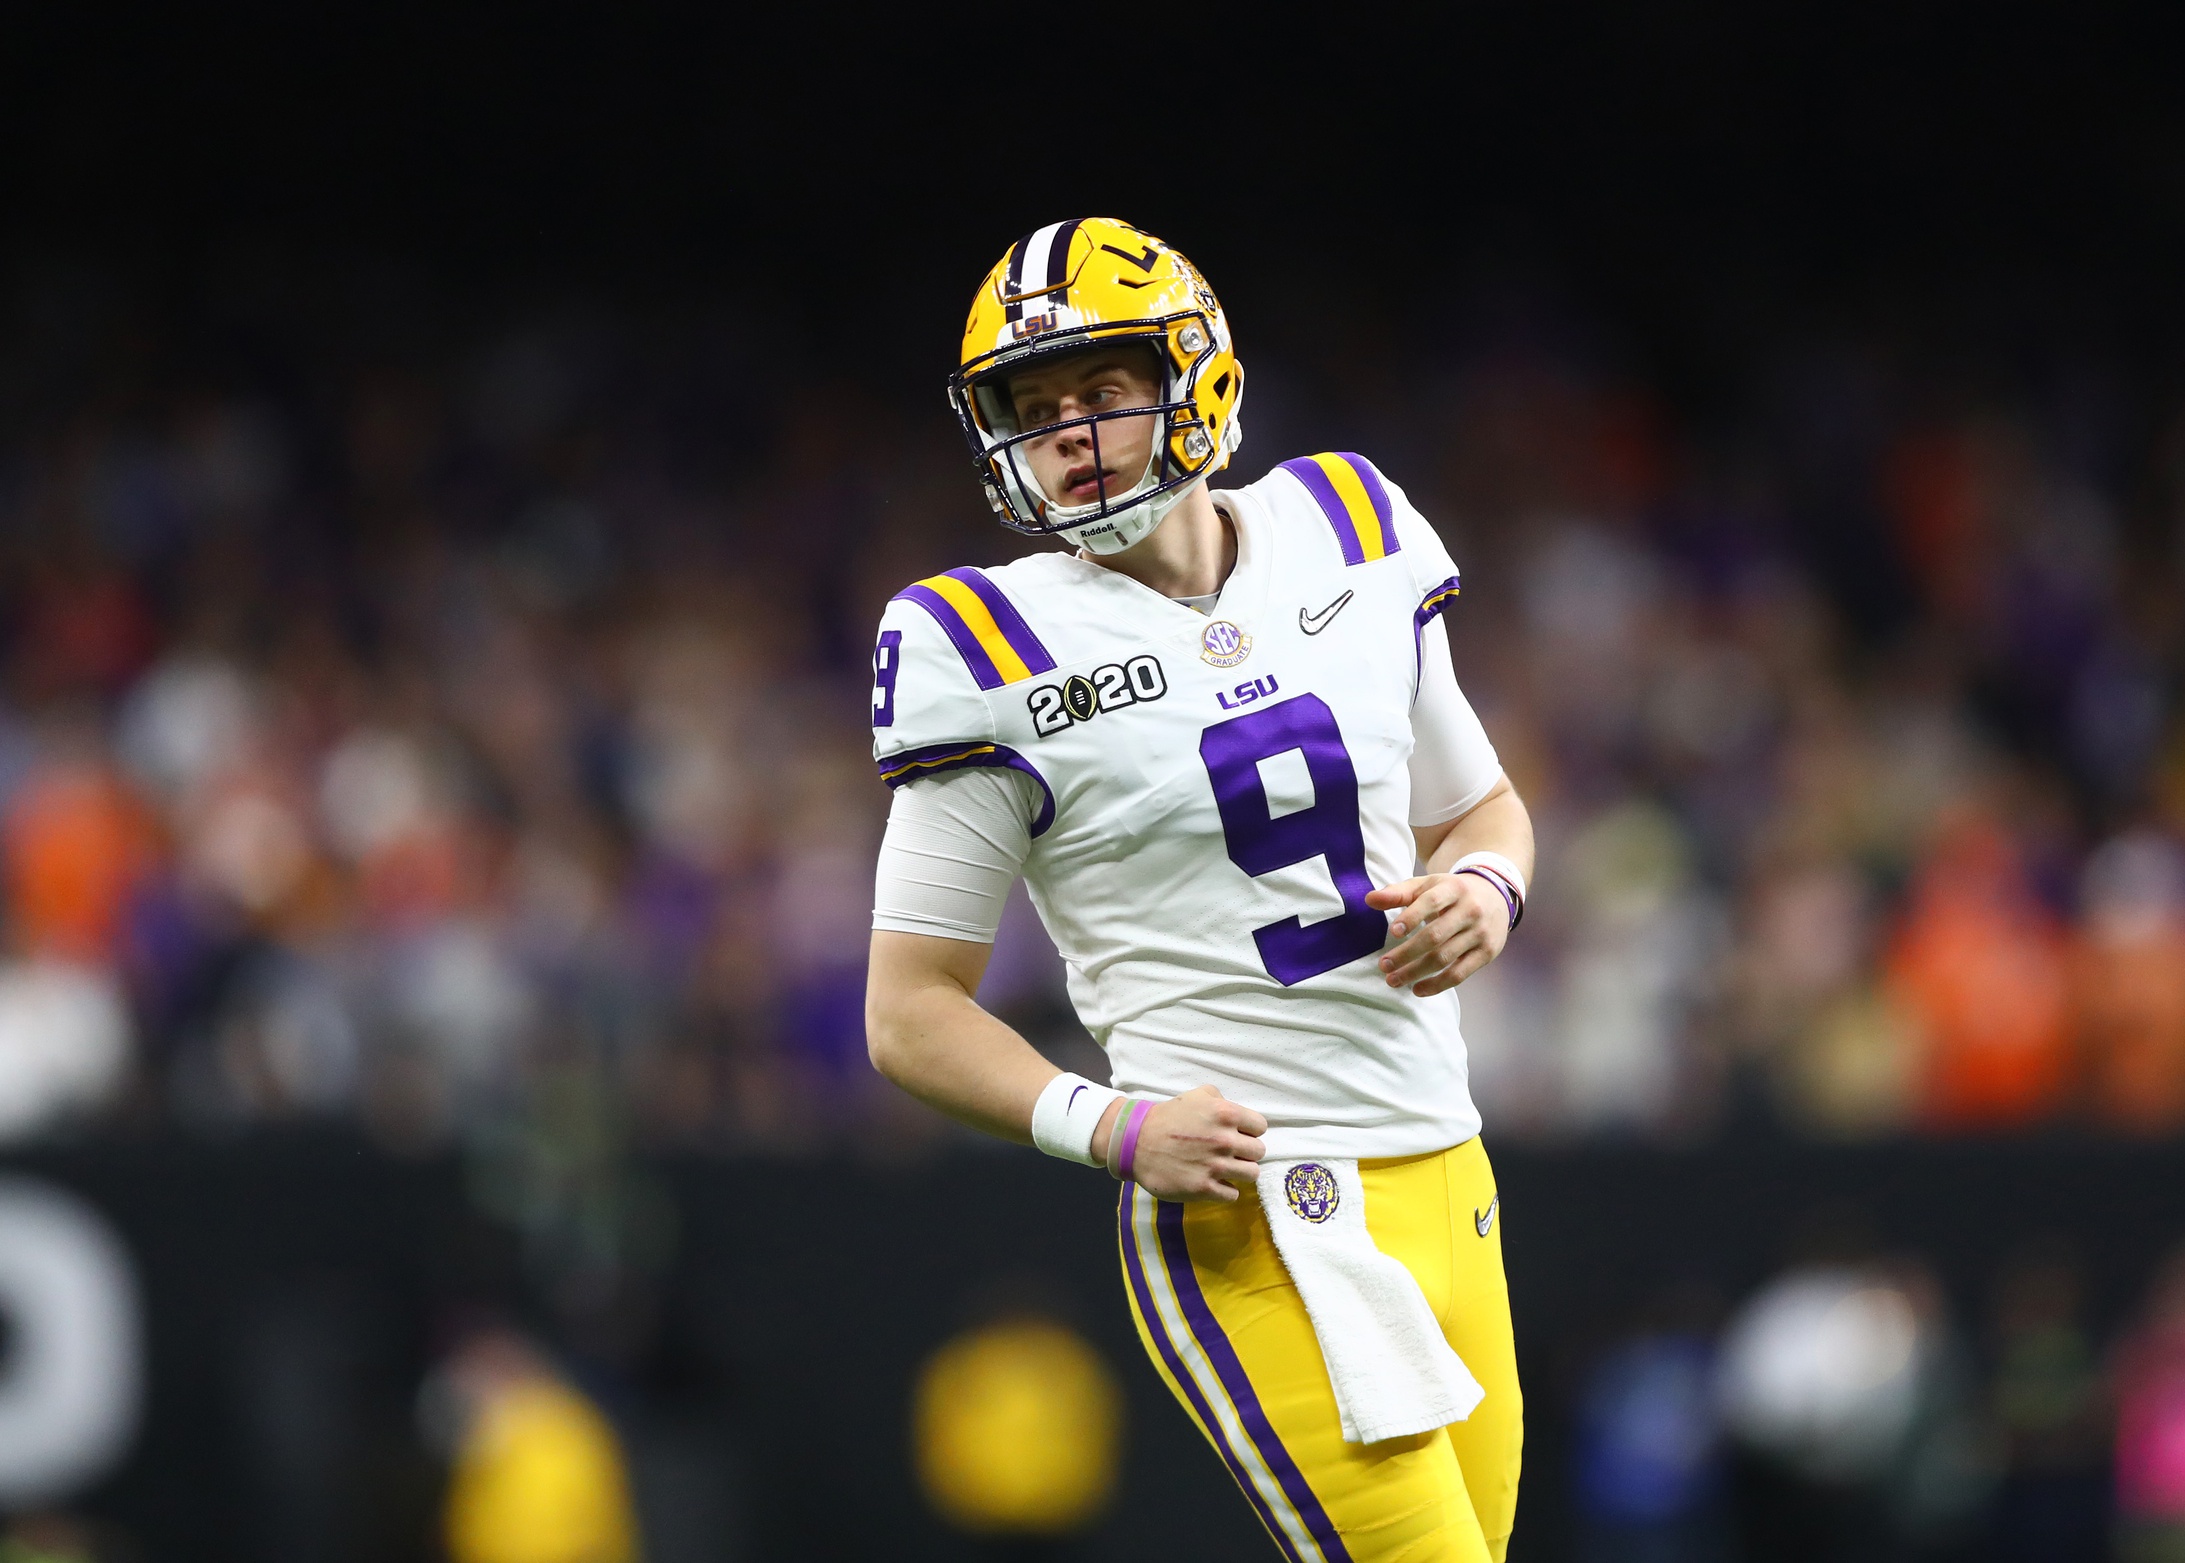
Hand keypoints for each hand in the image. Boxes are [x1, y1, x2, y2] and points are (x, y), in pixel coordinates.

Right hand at [1096, 1085, 1265, 1202]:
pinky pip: (1233, 1195)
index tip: (1238, 1134)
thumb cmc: (1168, 1117)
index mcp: (1226, 1114)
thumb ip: (1221, 1100)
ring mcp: (1215, 1166)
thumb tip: (1238, 1116)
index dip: (1250, 1130)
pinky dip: (1226, 1190)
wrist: (1136, 1141)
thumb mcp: (1196, 1095)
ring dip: (1240, 1172)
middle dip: (1246, 1152)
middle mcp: (1225, 1140)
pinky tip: (1214, 1182)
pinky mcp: (1204, 1189)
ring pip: (1252, 1174)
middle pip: (1259, 1152)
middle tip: (1231, 1152)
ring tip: (1226, 1169)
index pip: (1261, 1127)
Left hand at [1366, 872, 1509, 995]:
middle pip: (1435, 935)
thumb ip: (1398, 892)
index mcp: (1454, 889)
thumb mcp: (1428, 885)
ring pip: (1445, 958)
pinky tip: (1417, 989)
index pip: (1432, 902)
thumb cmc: (1452, 892)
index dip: (1412, 917)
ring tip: (1393, 979)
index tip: (1393, 932)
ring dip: (1416, 972)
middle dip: (1406, 953)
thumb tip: (1369, 900)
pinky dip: (1437, 985)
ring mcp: (1481, 933)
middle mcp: (1470, 910)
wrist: (1496, 895)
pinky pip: (1460, 974)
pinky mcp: (1487, 953)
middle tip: (1384, 966)